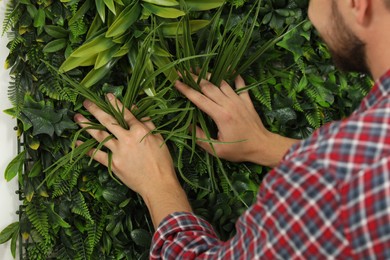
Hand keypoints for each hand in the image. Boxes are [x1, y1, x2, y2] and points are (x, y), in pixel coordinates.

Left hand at [74, 94, 191, 227]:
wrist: (158, 184)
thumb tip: (136, 108)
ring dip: (87, 126)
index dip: (116, 103)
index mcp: (139, 131)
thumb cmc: (162, 161)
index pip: (126, 113)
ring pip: (99, 136)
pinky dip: (87, 149)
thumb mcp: (158, 138)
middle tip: (86, 102)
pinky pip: (97, 154)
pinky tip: (78, 143)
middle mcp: (127, 139)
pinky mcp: (113, 164)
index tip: (107, 95)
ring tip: (77, 118)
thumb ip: (147, 123)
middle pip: (108, 121)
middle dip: (96, 110)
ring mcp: (118, 151)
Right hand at [175, 75, 298, 167]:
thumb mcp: (217, 149)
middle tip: (183, 72)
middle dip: (194, 78)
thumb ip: (200, 138)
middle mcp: (229, 103)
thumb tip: (188, 126)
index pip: (199, 99)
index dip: (186, 90)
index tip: (176, 82)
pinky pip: (240, 83)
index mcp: (220, 115)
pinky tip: (228, 68)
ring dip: (209, 75)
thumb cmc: (239, 149)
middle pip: (209, 86)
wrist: (262, 146)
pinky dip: (234, 75)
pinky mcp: (247, 99)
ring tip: (198, 70)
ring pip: (222, 82)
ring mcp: (239, 99)